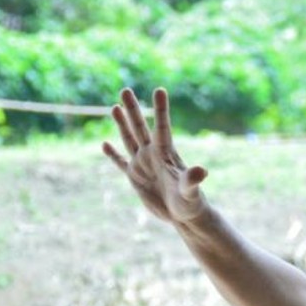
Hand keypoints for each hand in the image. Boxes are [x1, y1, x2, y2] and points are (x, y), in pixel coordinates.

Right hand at [102, 88, 208, 224]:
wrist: (184, 216)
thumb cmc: (190, 202)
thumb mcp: (190, 191)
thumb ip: (192, 180)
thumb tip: (201, 171)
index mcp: (166, 154)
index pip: (161, 128)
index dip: (160, 110)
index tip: (159, 90)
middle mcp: (153, 155)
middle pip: (140, 128)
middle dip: (132, 109)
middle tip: (125, 90)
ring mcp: (143, 165)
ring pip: (130, 139)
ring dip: (122, 124)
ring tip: (115, 106)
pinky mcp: (135, 178)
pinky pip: (121, 163)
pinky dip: (113, 155)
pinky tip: (105, 143)